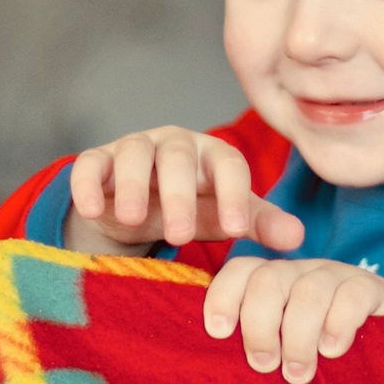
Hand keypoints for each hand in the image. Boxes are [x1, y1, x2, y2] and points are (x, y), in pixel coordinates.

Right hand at [61, 126, 305, 255]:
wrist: (138, 208)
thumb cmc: (191, 208)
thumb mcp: (223, 216)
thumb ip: (257, 224)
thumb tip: (297, 238)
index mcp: (211, 155)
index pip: (229, 165)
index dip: (235, 195)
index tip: (237, 232)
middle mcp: (174, 145)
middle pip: (179, 157)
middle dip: (179, 195)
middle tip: (181, 236)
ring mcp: (133, 148)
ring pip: (133, 153)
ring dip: (132, 184)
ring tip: (133, 218)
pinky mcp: (97, 160)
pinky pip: (89, 164)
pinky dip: (86, 184)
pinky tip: (89, 210)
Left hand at [203, 256, 383, 383]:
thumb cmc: (322, 366)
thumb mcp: (282, 356)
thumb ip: (257, 353)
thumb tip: (213, 372)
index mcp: (273, 284)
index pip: (240, 272)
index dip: (223, 296)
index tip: (219, 332)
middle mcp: (300, 274)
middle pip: (267, 280)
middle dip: (259, 325)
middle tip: (264, 366)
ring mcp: (337, 277)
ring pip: (307, 291)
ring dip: (297, 336)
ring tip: (298, 374)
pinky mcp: (374, 290)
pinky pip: (351, 295)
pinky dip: (337, 324)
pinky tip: (333, 351)